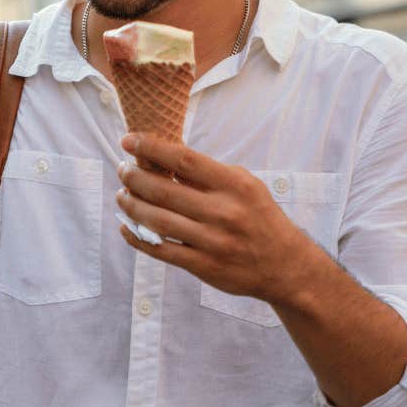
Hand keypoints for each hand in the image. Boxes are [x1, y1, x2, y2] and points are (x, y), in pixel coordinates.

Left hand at [113, 133, 322, 304]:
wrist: (285, 265)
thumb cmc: (259, 217)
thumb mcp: (245, 186)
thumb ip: (209, 174)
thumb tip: (163, 157)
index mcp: (234, 185)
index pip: (184, 160)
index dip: (151, 148)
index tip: (128, 141)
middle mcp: (223, 212)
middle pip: (164, 190)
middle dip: (134, 177)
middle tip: (122, 170)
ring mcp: (213, 241)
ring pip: (158, 221)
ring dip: (132, 206)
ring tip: (121, 196)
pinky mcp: (204, 266)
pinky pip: (162, 251)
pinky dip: (138, 238)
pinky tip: (126, 227)